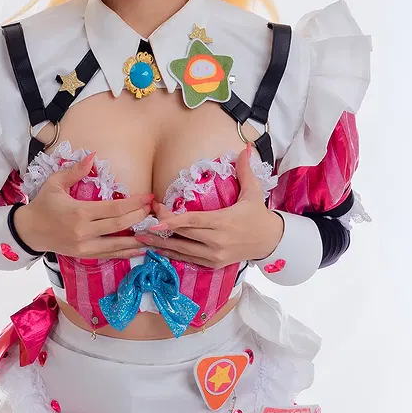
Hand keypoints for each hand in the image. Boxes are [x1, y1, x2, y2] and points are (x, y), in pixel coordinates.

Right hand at [11, 152, 151, 259]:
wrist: (28, 231)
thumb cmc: (42, 205)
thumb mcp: (55, 183)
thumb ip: (75, 170)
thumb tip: (93, 156)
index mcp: (79, 213)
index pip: (114, 209)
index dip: (135, 204)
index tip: (148, 197)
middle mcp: (83, 232)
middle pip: (119, 226)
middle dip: (140, 218)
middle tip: (153, 210)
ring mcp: (84, 247)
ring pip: (117, 245)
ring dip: (137, 239)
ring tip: (154, 232)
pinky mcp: (83, 256)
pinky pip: (109, 255)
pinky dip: (126, 252)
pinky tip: (139, 249)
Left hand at [144, 145, 283, 268]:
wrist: (270, 242)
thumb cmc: (259, 215)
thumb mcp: (253, 192)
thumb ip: (245, 170)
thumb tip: (244, 148)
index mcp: (224, 222)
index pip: (194, 221)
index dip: (173, 220)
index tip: (156, 216)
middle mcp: (217, 241)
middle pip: (184, 234)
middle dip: (162, 226)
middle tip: (145, 217)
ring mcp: (214, 255)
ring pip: (182, 250)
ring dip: (161, 244)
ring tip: (142, 237)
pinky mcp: (213, 264)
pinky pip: (188, 259)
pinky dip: (172, 254)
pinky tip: (158, 248)